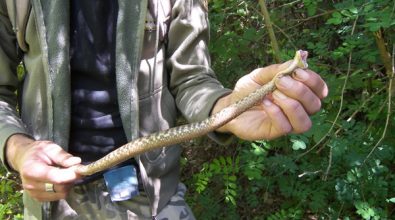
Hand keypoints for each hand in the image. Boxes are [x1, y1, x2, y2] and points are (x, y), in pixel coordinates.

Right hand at [6, 134, 81, 201]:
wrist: (24, 159)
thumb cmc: (38, 151)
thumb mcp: (51, 148)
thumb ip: (63, 156)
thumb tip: (77, 162)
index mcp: (31, 170)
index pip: (57, 178)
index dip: (71, 174)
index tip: (80, 168)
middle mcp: (31, 185)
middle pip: (61, 187)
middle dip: (71, 178)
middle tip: (74, 169)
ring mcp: (34, 194)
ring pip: (61, 194)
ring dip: (68, 184)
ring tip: (66, 173)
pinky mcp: (39, 198)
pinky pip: (58, 197)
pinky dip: (63, 189)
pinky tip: (60, 180)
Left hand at [212, 60, 327, 139]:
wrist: (228, 105)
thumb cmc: (247, 90)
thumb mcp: (260, 75)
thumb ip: (278, 69)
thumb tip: (299, 59)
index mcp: (298, 93)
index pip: (319, 90)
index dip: (314, 81)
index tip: (297, 72)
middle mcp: (297, 110)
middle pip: (315, 105)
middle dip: (300, 91)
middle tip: (280, 82)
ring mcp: (287, 123)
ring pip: (305, 122)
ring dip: (292, 105)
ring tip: (274, 95)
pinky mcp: (274, 132)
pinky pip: (285, 127)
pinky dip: (276, 113)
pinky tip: (265, 104)